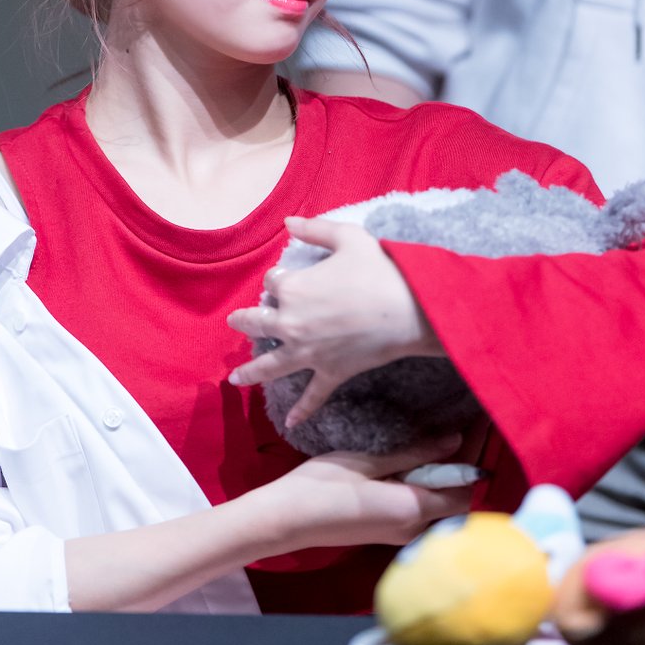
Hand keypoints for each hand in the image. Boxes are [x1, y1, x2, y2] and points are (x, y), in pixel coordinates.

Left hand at [227, 216, 442, 425]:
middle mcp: (292, 323)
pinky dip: (302, 410)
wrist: (410, 309)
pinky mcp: (331, 372)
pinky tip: (292, 422)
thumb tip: (288, 223)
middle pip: (257, 323)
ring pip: (271, 365)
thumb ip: (314, 229)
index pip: (274, 282)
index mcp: (293, 288)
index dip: (281, 278)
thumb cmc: (379, 269)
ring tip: (235, 379)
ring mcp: (309, 352)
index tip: (290, 276)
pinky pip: (313, 395)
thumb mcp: (347, 237)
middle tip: (236, 322)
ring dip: (251, 372)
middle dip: (244, 321)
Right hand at [264, 434, 472, 550]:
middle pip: (455, 497)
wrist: (286, 518)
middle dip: (465, 463)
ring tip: (451, 437)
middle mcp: (414, 528)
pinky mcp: (388, 528)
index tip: (481, 424)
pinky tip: (423, 460)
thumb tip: (454, 441)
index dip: (476, 457)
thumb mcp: (369, 462)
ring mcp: (401, 532)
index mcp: (413, 510)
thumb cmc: (323, 486)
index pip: (463, 487)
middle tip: (470, 425)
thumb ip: (414, 453)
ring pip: (439, 502)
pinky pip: (421, 506)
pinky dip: (429, 482)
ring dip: (447, 473)